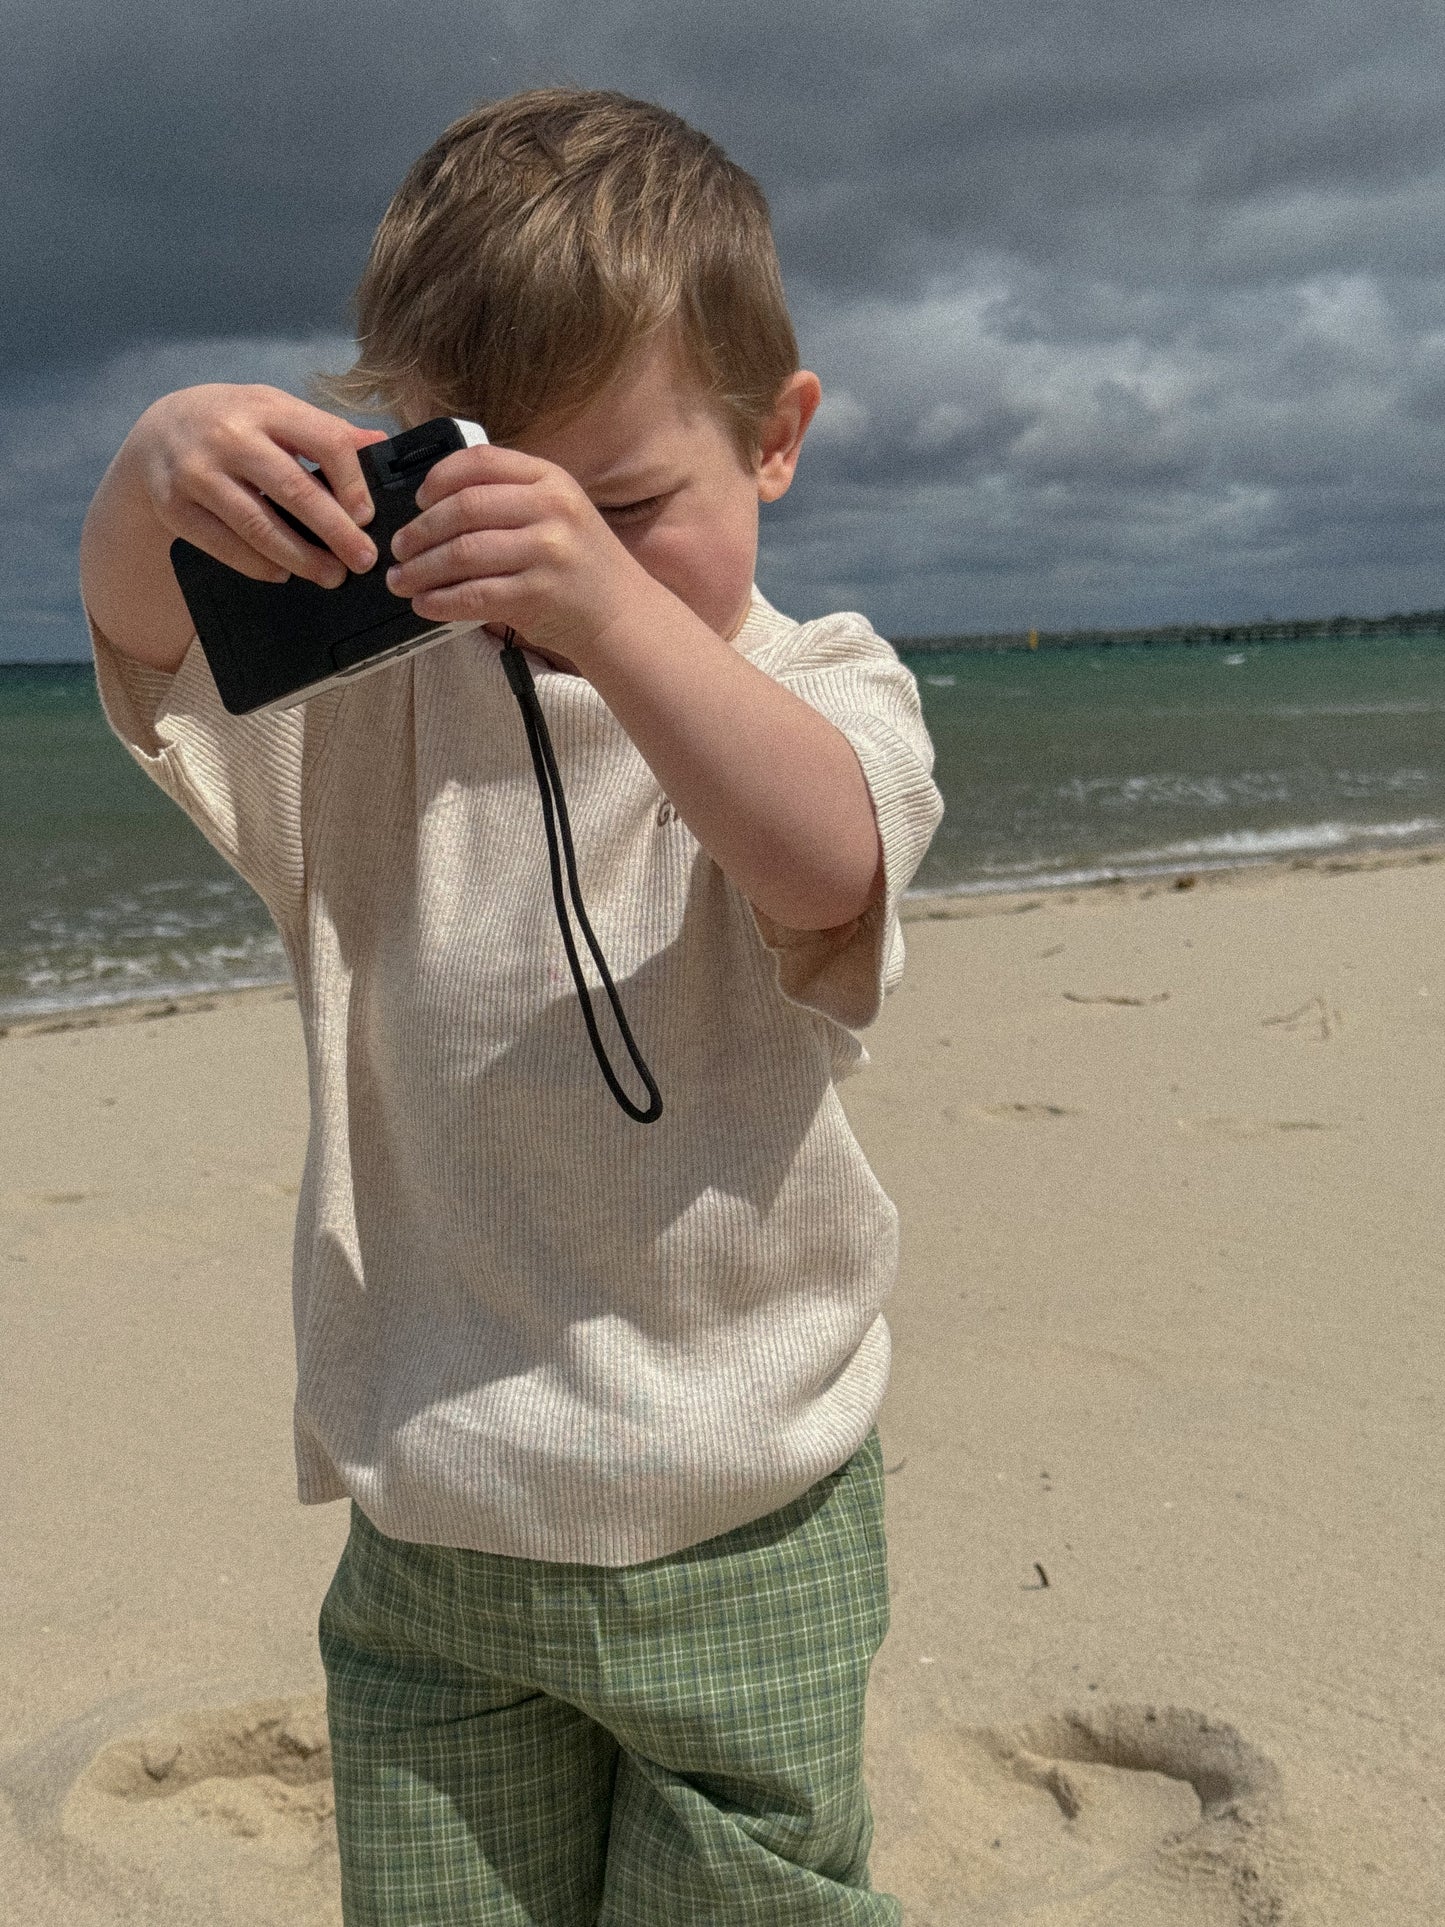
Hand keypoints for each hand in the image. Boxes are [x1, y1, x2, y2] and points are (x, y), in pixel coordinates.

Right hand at [122, 384, 387, 588]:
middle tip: (363, 560)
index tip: (368, 517)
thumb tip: (380, 443)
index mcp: (265, 408)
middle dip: (335, 531)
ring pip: (258, 526)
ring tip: (331, 575)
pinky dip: (260, 565)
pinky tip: (283, 573)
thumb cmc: (232, 424)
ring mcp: (197, 472)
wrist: (156, 434)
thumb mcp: (275, 411)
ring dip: (301, 558)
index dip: (353, 483)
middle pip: (293, 489)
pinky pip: (226, 546)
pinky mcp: (175, 507)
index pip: (324, 441)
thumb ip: (324, 430)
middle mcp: (229, 436)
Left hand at [385, 444, 657, 665]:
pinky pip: (473, 595)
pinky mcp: (538, 595)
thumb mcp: (557, 511)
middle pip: (463, 509)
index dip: (438, 479)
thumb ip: (507, 497)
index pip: (479, 462)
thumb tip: (432, 505)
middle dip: (419, 531)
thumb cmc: (579, 564)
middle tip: (398, 548)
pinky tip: (424, 604)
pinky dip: (440, 601)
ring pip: (462, 553)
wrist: (621, 613)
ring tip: (401, 580)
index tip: (417, 501)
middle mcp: (551, 509)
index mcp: (549, 479)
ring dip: (421, 569)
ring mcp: (547, 552)